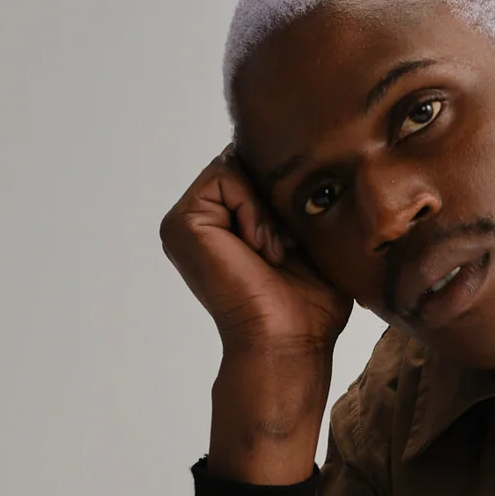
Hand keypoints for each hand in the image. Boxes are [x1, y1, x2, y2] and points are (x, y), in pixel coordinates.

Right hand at [160, 149, 351, 483]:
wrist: (290, 340)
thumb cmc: (309, 306)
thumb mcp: (311, 240)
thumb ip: (299, 199)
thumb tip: (311, 154)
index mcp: (227, 224)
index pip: (258, 171)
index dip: (286, 189)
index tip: (300, 239)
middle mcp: (203, 221)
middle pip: (246, 162)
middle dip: (276, 195)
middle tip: (290, 246)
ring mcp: (188, 221)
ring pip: (237, 166)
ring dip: (267, 207)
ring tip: (276, 251)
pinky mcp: (183, 222)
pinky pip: (225, 178)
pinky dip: (253, 210)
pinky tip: (262, 248)